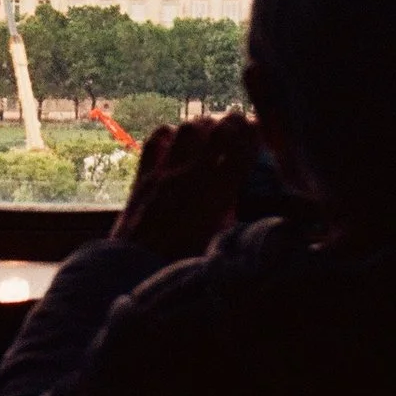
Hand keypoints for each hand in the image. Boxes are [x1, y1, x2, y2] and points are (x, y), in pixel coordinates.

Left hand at [112, 113, 258, 260]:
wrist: (135, 272)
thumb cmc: (183, 266)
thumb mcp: (220, 242)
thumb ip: (232, 216)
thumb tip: (242, 198)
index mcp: (218, 194)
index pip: (243, 147)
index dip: (254, 133)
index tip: (259, 131)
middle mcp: (193, 176)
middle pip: (218, 129)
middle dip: (232, 123)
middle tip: (237, 127)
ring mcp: (166, 173)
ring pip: (188, 129)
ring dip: (202, 126)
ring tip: (209, 133)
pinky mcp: (143, 177)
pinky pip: (155, 140)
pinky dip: (168, 134)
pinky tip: (174, 141)